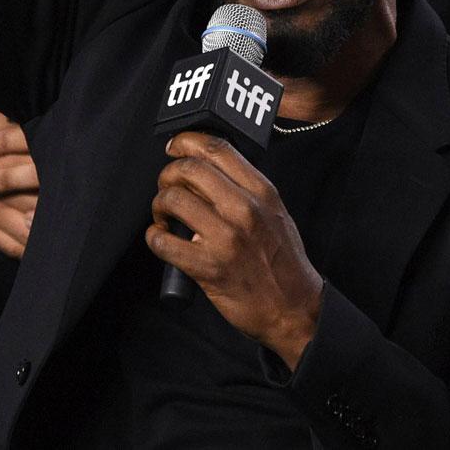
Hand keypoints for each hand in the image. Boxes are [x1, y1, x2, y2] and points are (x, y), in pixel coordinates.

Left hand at [147, 131, 323, 368]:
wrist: (294, 309)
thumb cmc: (282, 261)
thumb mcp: (275, 212)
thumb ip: (245, 188)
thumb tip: (205, 168)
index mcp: (261, 192)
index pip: (216, 148)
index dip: (187, 141)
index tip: (174, 146)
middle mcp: (244, 210)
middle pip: (189, 169)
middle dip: (168, 174)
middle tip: (167, 187)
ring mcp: (226, 238)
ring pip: (173, 199)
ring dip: (159, 205)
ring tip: (164, 216)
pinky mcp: (208, 267)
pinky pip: (163, 242)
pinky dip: (154, 237)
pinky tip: (161, 239)